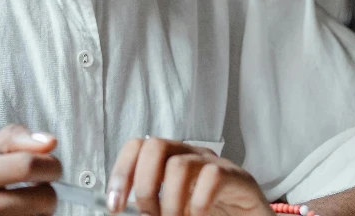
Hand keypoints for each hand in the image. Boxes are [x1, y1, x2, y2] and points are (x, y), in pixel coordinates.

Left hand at [106, 137, 272, 215]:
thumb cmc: (212, 213)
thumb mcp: (174, 209)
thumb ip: (151, 207)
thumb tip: (122, 211)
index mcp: (170, 158)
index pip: (137, 146)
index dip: (121, 173)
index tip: (116, 206)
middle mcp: (190, 154)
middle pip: (154, 146)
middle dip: (144, 185)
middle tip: (150, 215)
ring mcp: (214, 163)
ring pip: (179, 165)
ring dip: (170, 202)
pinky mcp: (238, 177)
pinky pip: (212, 179)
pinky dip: (198, 205)